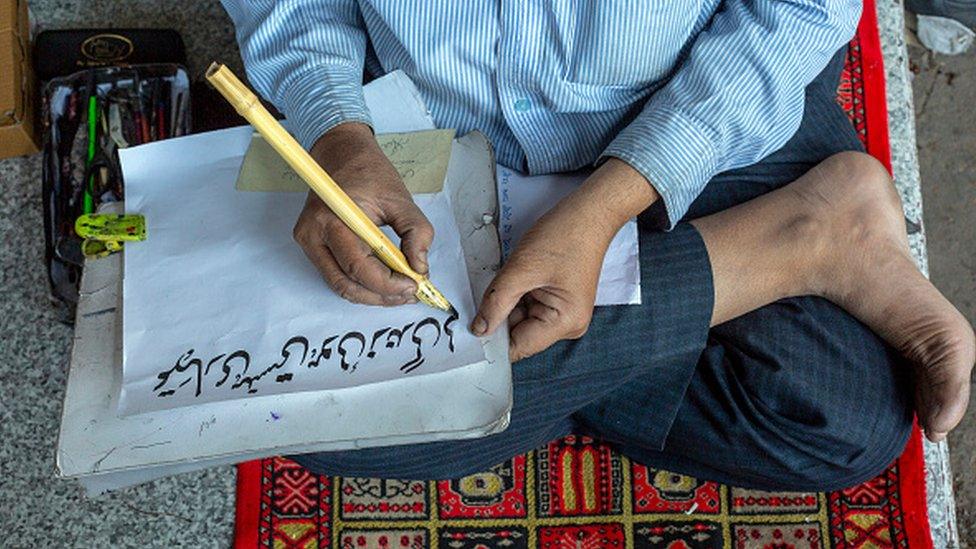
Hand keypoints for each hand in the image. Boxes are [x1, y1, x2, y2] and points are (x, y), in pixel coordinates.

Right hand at [293, 122, 433, 304]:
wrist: (341, 154)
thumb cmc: (369, 172)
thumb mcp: (401, 199)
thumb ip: (417, 233)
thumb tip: (419, 268)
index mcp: (333, 218)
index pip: (359, 267)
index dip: (388, 284)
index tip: (414, 284)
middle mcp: (313, 234)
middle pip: (346, 283)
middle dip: (381, 295)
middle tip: (409, 293)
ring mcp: (308, 242)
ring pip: (340, 285)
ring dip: (372, 295)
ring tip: (400, 291)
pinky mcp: (312, 246)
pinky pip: (336, 275)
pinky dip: (361, 284)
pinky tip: (384, 282)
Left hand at [472, 159, 658, 360]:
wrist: (589, 213)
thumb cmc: (564, 237)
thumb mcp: (521, 269)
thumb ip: (496, 303)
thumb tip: (478, 330)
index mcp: (565, 323)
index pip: (519, 346)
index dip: (493, 339)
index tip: (469, 329)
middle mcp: (568, 325)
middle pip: (520, 333)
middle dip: (500, 316)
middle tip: (489, 290)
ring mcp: (564, 314)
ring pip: (521, 319)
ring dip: (508, 302)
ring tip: (512, 276)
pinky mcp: (559, 302)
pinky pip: (528, 307)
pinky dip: (517, 295)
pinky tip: (519, 276)